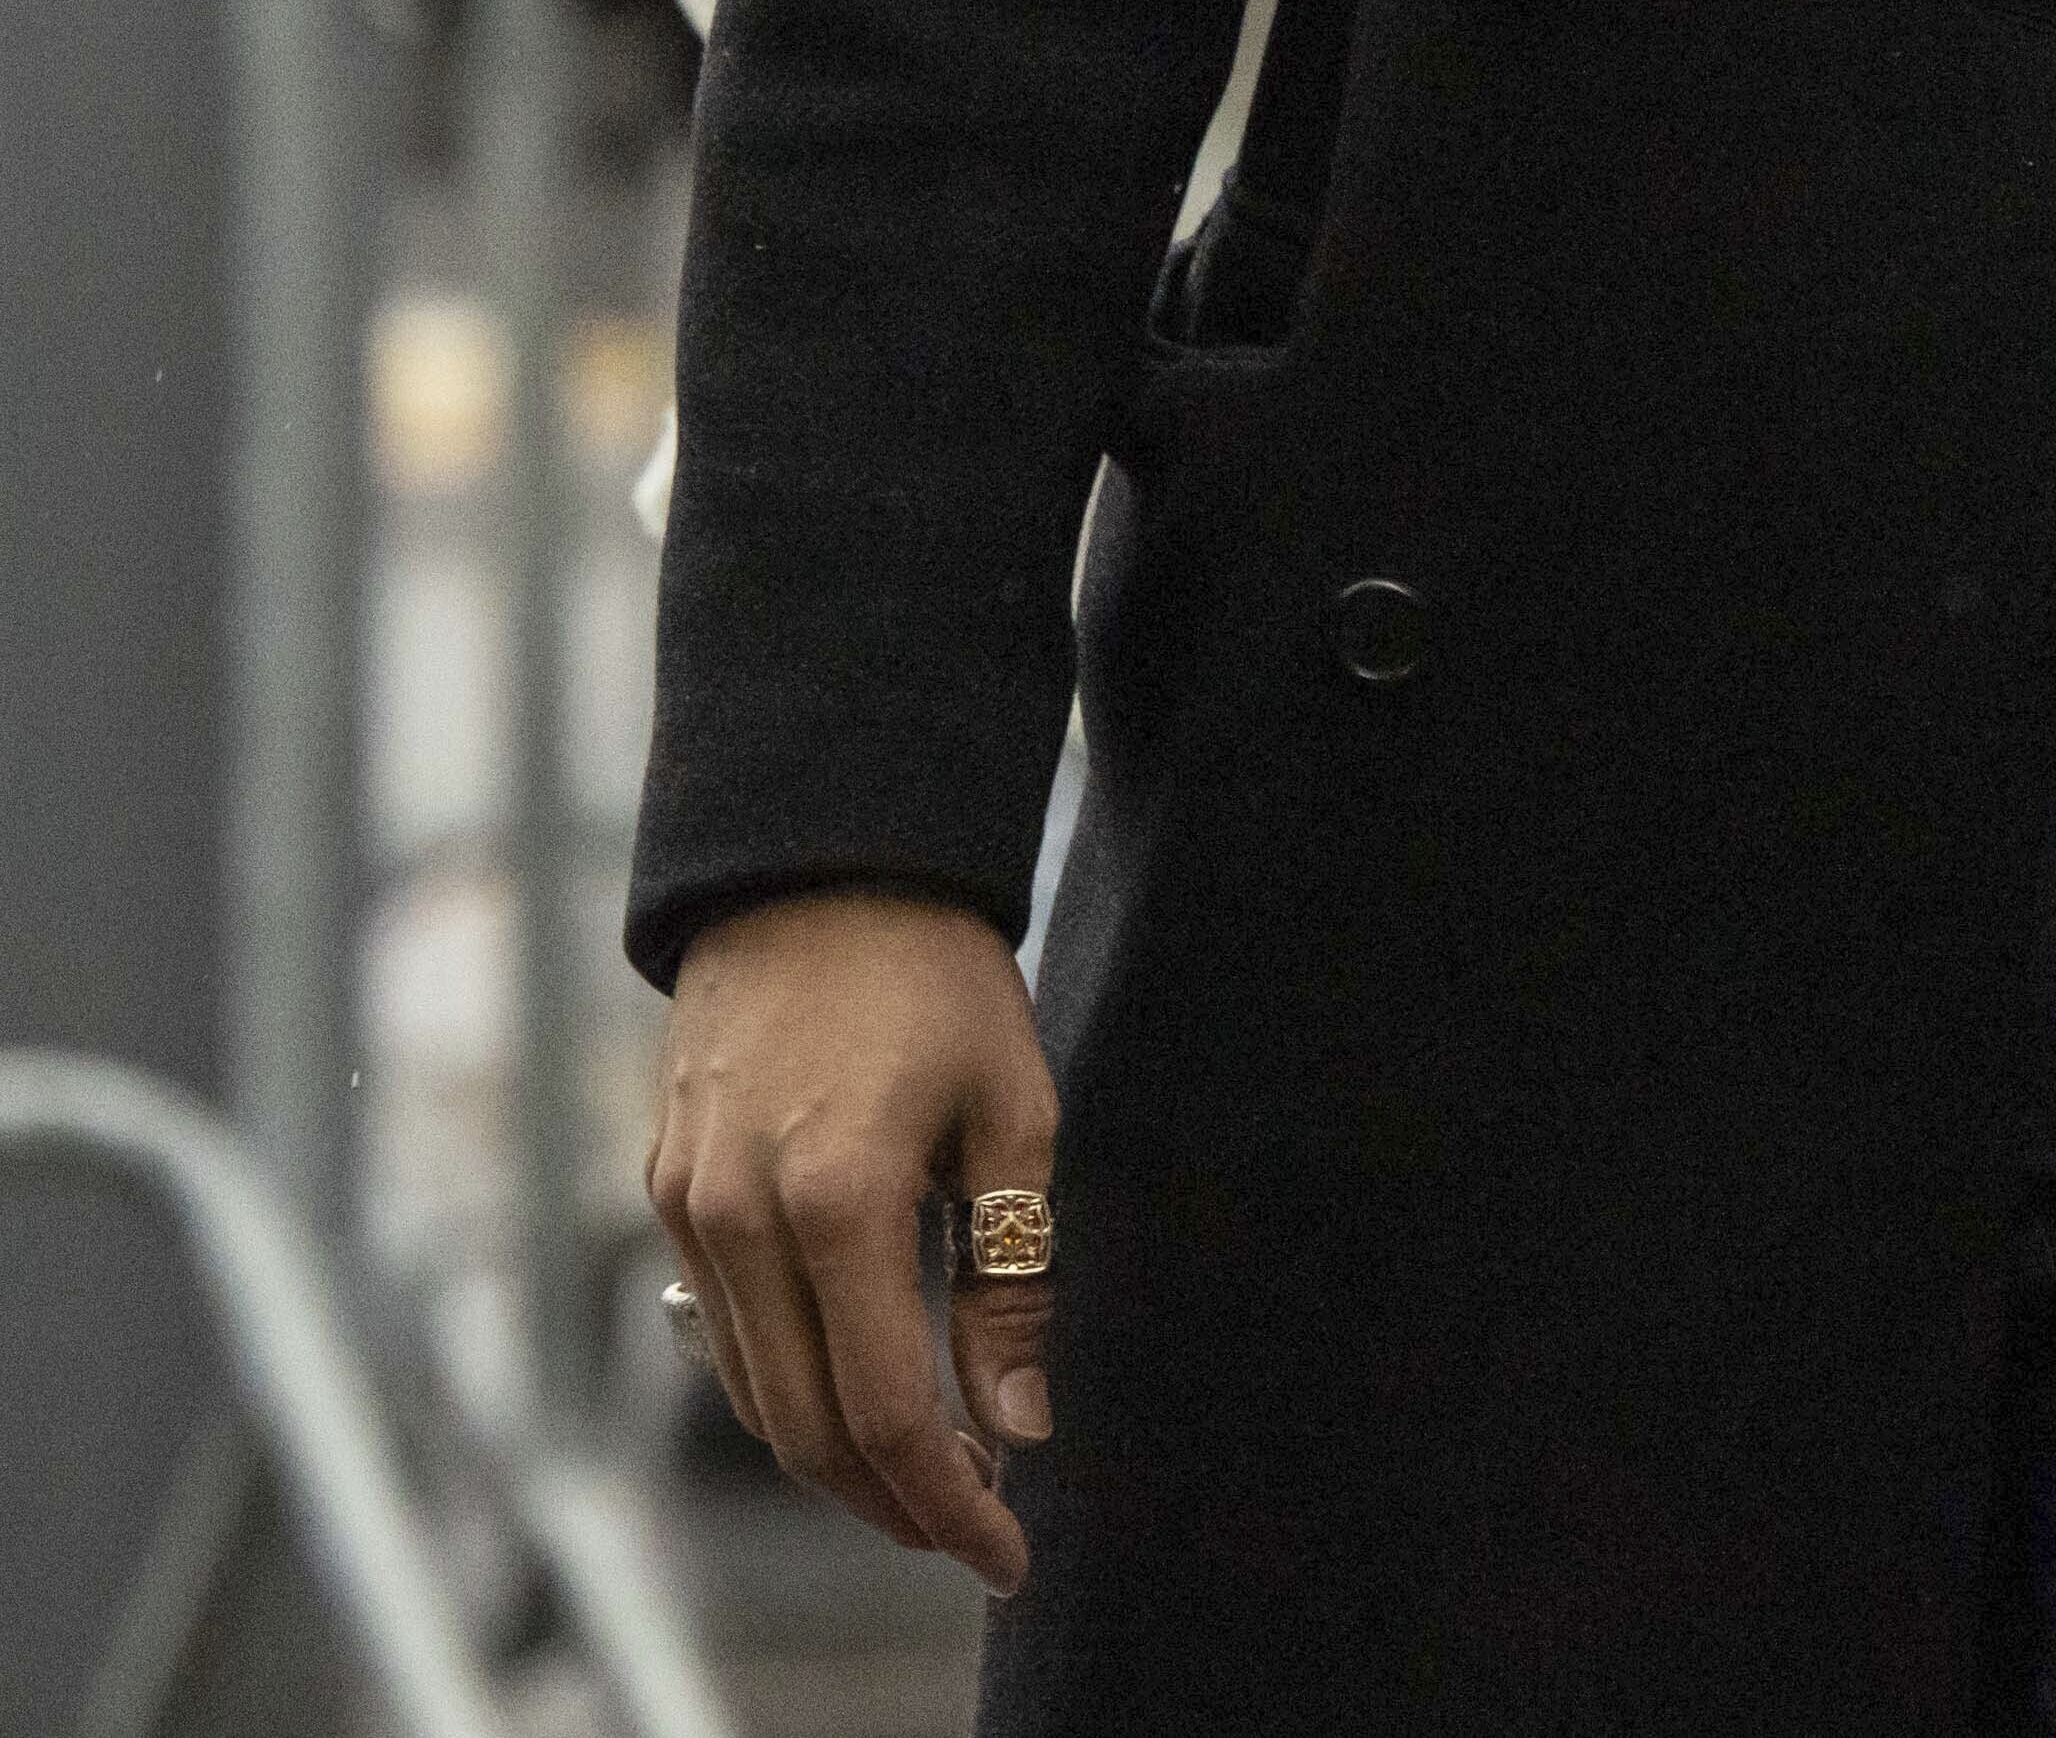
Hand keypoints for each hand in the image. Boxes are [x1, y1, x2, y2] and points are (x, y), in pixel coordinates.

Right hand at [649, 887, 1058, 1591]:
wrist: (817, 869)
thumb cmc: (938, 980)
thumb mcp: (1013, 1113)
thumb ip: (1013, 1277)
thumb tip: (1019, 1423)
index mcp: (839, 1200)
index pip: (889, 1410)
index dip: (949, 1503)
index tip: (1007, 1554)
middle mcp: (740, 1221)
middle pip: (809, 1428)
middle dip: (896, 1503)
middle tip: (976, 1532)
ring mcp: (689, 1212)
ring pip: (756, 1398)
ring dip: (840, 1462)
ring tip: (933, 1483)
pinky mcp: (669, 1196)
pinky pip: (726, 1335)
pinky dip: (790, 1393)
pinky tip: (861, 1400)